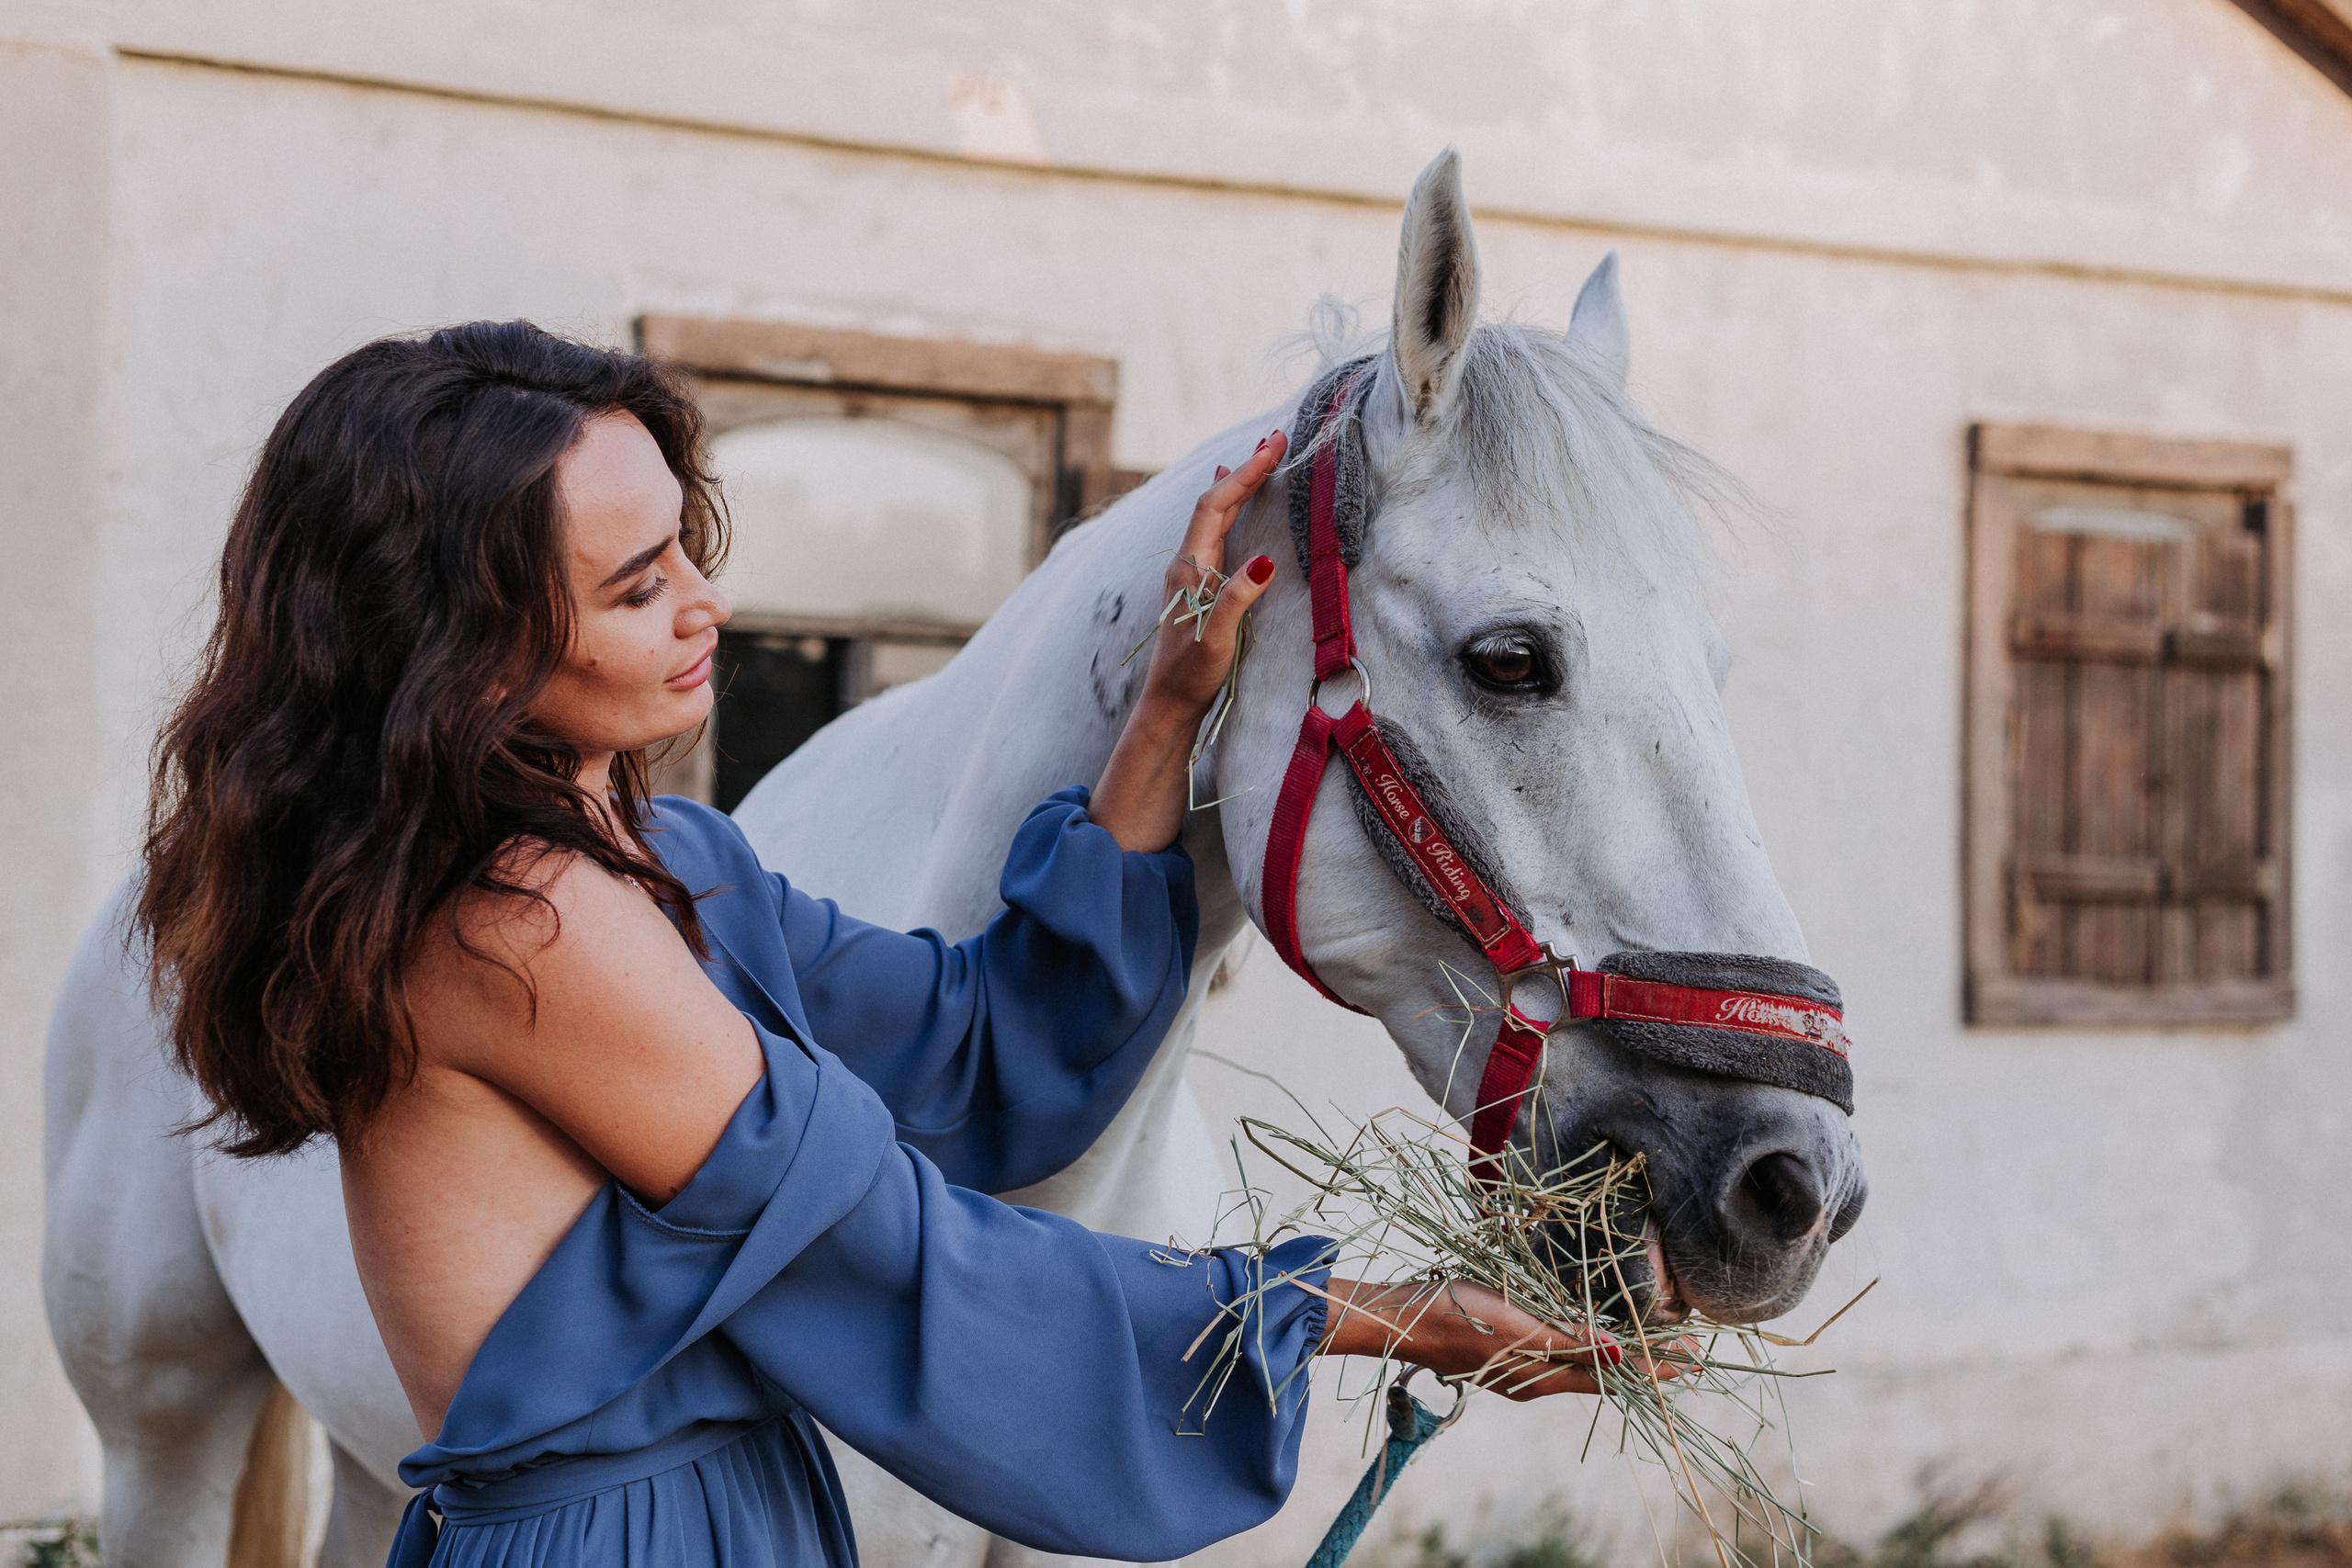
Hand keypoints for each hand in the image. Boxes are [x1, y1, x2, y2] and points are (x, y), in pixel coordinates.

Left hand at [1088, 430, 1287, 850]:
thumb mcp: (1217, 640)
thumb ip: (1236, 600)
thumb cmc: (1190, 677)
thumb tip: (1263, 561)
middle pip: (1214, 502)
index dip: (1244, 473)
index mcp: (1189, 568)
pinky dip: (1228, 507)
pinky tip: (1231, 502)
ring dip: (1237, 483)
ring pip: (1214, 514)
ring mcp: (1190, 573)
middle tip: (1276, 439)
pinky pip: (1214, 531)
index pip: (1216, 505)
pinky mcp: (1197, 585)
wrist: (1168, 705)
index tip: (1273, 446)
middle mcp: (1186, 563)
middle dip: (1245, 468)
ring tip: (1258, 456)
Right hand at [1314, 1277, 1685, 1400]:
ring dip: (1619, 1350)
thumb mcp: (1518, 1325)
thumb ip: (1569, 1341)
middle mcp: (1537, 1377)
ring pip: (1582, 1361)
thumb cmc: (1456, 1317)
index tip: (1697, 1357)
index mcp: (1544, 1376)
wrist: (1397, 1318)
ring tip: (1652, 1339)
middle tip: (1688, 1347)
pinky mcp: (1502, 1348)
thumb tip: (1624, 1357)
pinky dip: (1586, 1340)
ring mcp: (1519, 1365)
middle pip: (1604, 1372)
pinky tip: (1590, 1327)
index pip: (1615, 1375)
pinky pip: (1558, 1349)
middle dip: (1647, 1361)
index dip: (1657, 1366)